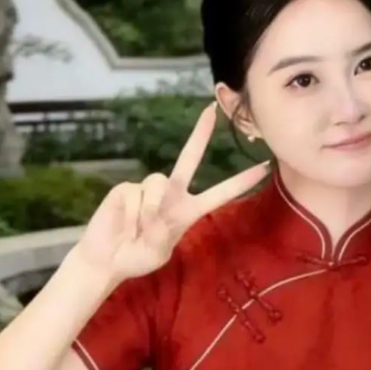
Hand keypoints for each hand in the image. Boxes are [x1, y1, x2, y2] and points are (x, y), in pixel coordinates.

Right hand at [73, 104, 269, 283]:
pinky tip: (124, 223)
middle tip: (212, 109)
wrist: (106, 259)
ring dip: (150, 210)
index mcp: (188, 210)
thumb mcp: (160, 251)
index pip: (220, 193)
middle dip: (200, 134)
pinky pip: (136, 193)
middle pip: (188, 158)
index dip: (241, 181)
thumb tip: (157, 209)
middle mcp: (171, 194)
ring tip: (138, 230)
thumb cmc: (138, 256)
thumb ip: (164, 233)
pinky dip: (132, 213)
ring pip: (158, 185)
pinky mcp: (126, 188)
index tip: (263, 167)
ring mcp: (148, 188)